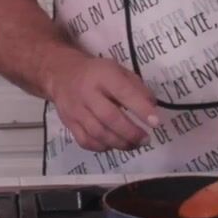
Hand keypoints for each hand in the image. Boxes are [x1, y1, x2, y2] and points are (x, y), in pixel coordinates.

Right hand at [44, 51, 160, 152]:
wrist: (62, 74)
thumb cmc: (96, 73)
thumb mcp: (118, 70)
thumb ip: (136, 87)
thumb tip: (152, 106)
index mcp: (103, 75)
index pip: (124, 92)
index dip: (141, 108)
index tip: (155, 122)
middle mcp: (87, 92)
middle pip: (109, 118)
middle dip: (130, 132)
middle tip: (146, 139)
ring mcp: (76, 110)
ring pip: (98, 133)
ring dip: (119, 143)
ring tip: (134, 144)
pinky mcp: (69, 123)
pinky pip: (85, 141)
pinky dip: (102, 147)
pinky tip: (113, 144)